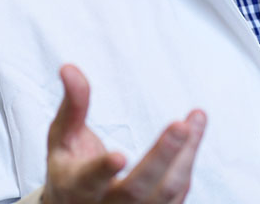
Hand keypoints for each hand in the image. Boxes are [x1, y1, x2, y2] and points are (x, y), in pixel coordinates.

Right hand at [43, 64, 205, 203]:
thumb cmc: (70, 167)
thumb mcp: (62, 137)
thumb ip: (72, 105)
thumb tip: (69, 68)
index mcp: (76, 187)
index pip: (89, 181)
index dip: (103, 170)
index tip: (119, 155)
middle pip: (136, 190)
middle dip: (161, 157)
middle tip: (180, 125)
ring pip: (166, 194)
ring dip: (185, 155)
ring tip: (196, 118)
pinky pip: (178, 193)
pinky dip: (187, 161)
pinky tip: (194, 133)